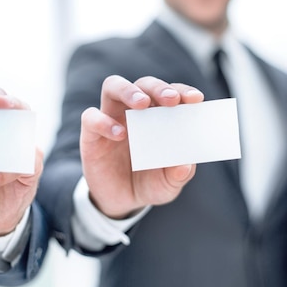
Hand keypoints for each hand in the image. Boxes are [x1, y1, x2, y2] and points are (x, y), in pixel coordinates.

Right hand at [80, 75, 203, 218]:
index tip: (196, 99)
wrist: (122, 203)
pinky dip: (103, 121)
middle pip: (144, 84)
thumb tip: (186, 165)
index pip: (171, 94)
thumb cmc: (150, 183)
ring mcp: (111, 119)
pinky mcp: (91, 134)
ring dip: (128, 90)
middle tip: (171, 99)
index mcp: (160, 116)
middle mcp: (135, 111)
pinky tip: (119, 134)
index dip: (183, 91)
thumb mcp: (168, 184)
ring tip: (142, 104)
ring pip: (113, 86)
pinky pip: (91, 117)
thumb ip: (179, 174)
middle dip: (158, 88)